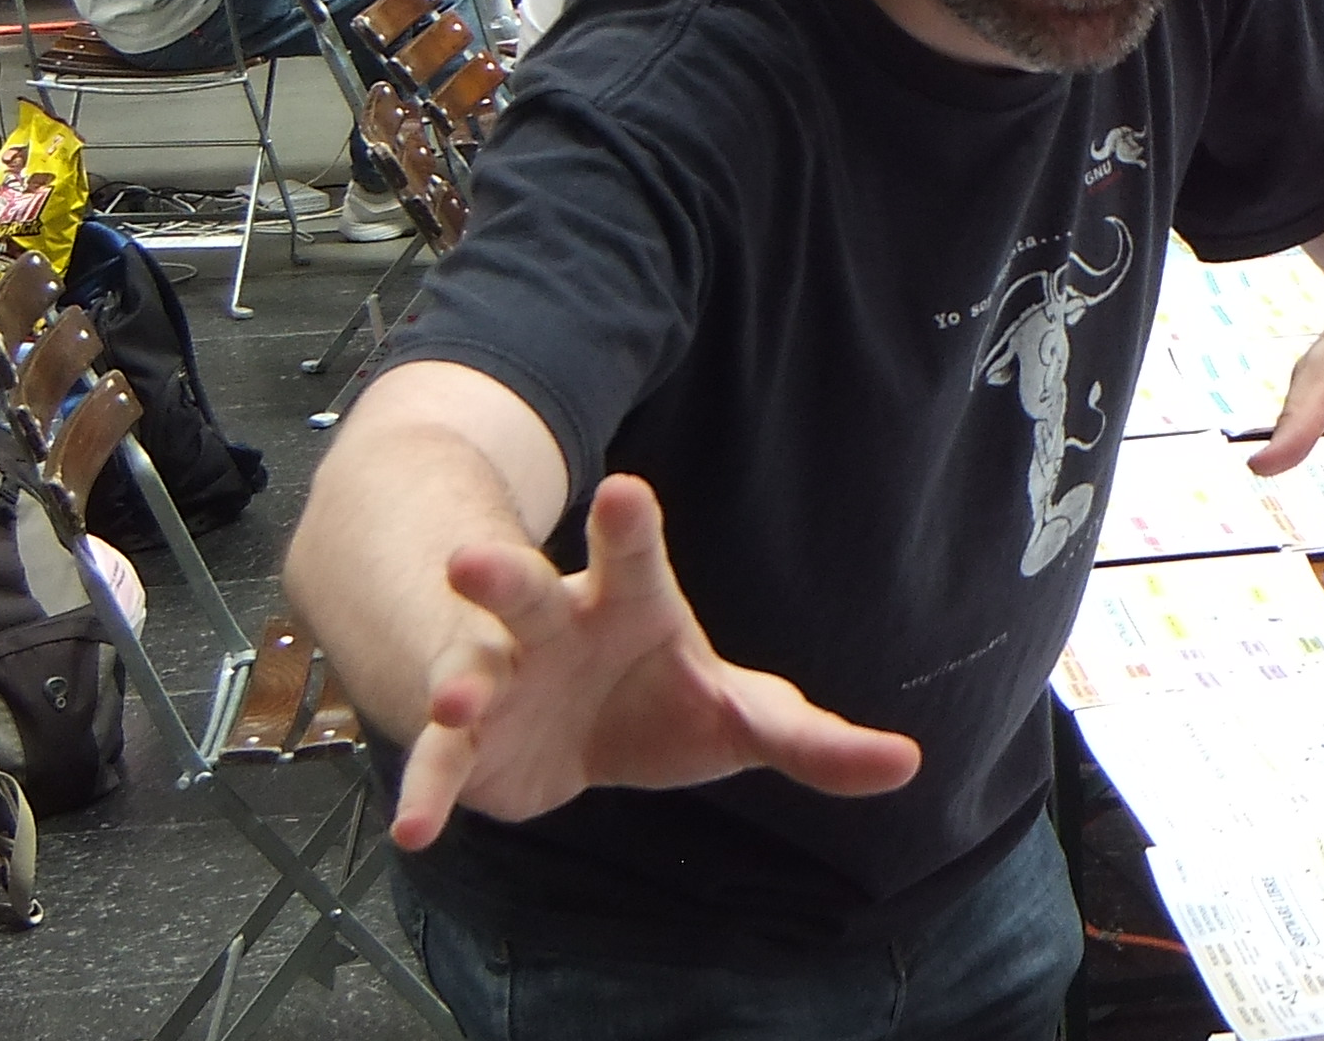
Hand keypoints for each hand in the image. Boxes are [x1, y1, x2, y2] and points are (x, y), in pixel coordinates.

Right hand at [392, 475, 921, 850]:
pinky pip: (439, 769)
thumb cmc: (655, 698)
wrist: (553, 727)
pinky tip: (414, 833)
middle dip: (501, 576)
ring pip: (469, 668)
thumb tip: (909, 764)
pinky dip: (429, 795)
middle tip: (471, 560)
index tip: (623, 489)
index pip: (633, 557)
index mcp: (627, 604)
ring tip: (454, 700)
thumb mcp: (740, 715)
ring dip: (455, 683)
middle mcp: (553, 627)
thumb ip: (814, 740)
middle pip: (527, 593)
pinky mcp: (465, 747)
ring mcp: (498, 681)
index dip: (627, 526)